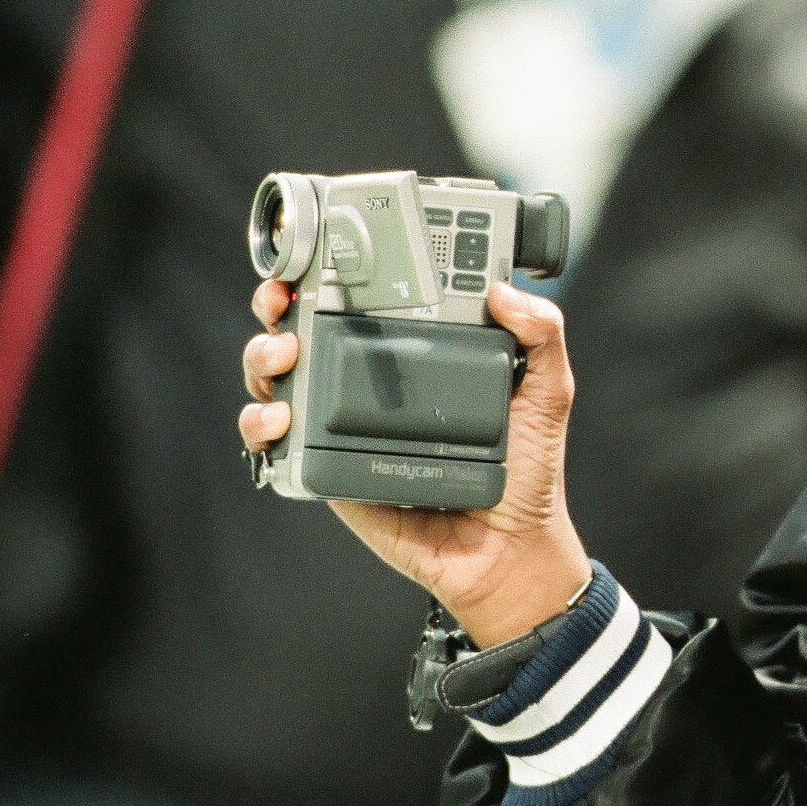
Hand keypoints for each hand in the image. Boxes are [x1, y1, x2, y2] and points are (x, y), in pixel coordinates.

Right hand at [239, 277, 592, 646]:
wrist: (507, 550)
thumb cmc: (526, 472)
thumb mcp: (546, 394)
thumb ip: (542, 337)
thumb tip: (507, 292)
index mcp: (414, 355)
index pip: (362, 301)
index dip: (329, 273)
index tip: (316, 255)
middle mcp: (370, 385)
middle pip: (303, 330)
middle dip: (278, 307)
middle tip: (283, 303)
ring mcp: (341, 426)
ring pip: (278, 378)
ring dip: (262, 358)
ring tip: (282, 359)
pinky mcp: (327, 469)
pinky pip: (274, 443)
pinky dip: (260, 424)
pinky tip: (278, 418)